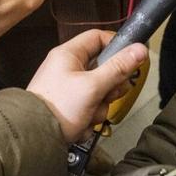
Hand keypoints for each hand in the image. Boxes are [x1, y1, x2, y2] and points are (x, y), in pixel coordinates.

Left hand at [26, 30, 148, 142]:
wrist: (34, 138)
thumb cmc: (61, 106)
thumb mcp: (93, 86)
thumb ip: (118, 68)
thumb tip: (141, 49)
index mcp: (69, 54)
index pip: (98, 37)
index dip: (116, 45)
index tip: (131, 59)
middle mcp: (68, 68)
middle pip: (103, 68)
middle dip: (110, 86)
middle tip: (109, 94)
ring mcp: (69, 89)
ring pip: (99, 91)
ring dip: (100, 106)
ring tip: (90, 115)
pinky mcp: (69, 107)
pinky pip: (90, 106)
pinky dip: (90, 117)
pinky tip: (82, 124)